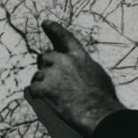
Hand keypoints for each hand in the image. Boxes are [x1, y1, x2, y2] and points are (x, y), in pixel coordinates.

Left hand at [25, 21, 124, 136]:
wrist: (98, 114)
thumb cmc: (104, 99)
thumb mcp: (98, 75)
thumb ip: (84, 67)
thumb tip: (79, 68)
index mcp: (80, 57)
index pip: (65, 38)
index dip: (55, 30)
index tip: (46, 23)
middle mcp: (65, 61)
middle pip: (46, 57)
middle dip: (46, 66)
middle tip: (51, 80)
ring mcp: (53, 74)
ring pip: (38, 74)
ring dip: (43, 83)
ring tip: (56, 97)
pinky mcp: (44, 88)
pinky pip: (33, 88)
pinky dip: (38, 95)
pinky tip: (47, 101)